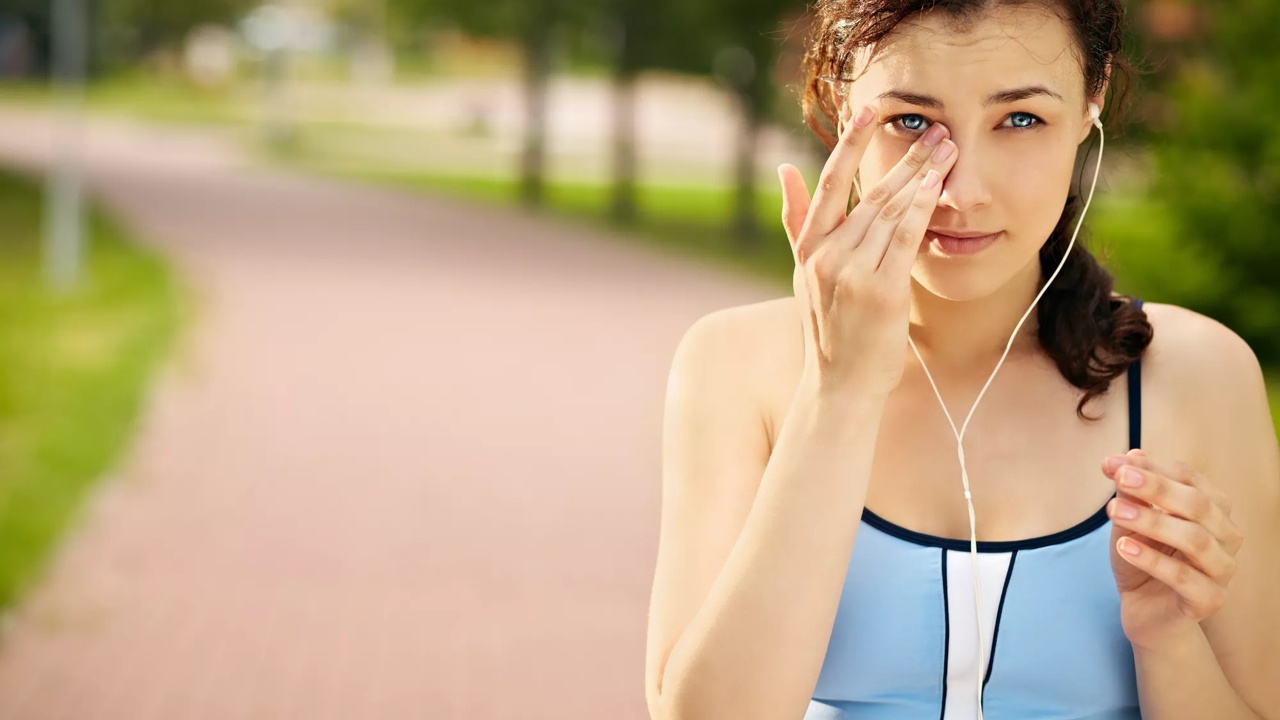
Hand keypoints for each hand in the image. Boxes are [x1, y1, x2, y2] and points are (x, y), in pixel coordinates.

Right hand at [777, 104, 957, 395]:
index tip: (869, 111)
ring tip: (947, 150)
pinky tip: (938, 186)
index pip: (827, 184)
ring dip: (922, 177)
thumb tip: (783, 169)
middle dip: (905, 159)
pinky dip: (921, 209)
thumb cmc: (829, 329)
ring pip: (889, 212)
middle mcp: (826, 257)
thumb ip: (795, 220)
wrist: (840, 385)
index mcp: (808, 249)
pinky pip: (903, 239)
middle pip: (868, 194)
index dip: (849, 145)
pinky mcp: (880, 291)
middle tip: (935, 129)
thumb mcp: (804, 273)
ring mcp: (851, 274)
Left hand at [1102, 448, 1243, 651]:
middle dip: (1156, 487)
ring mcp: (1222, 570)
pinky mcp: (1209, 600)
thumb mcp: (1130, 521)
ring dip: (1153, 521)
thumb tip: (1131, 456)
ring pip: (1195, 540)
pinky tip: (1123, 546)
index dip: (1151, 467)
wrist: (1144, 610)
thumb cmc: (1142, 558)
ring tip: (1114, 511)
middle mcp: (1227, 537)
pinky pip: (1183, 577)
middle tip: (1119, 479)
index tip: (1110, 463)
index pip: (1189, 478)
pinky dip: (1152, 560)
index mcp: (1213, 510)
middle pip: (1198, 505)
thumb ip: (1132, 493)